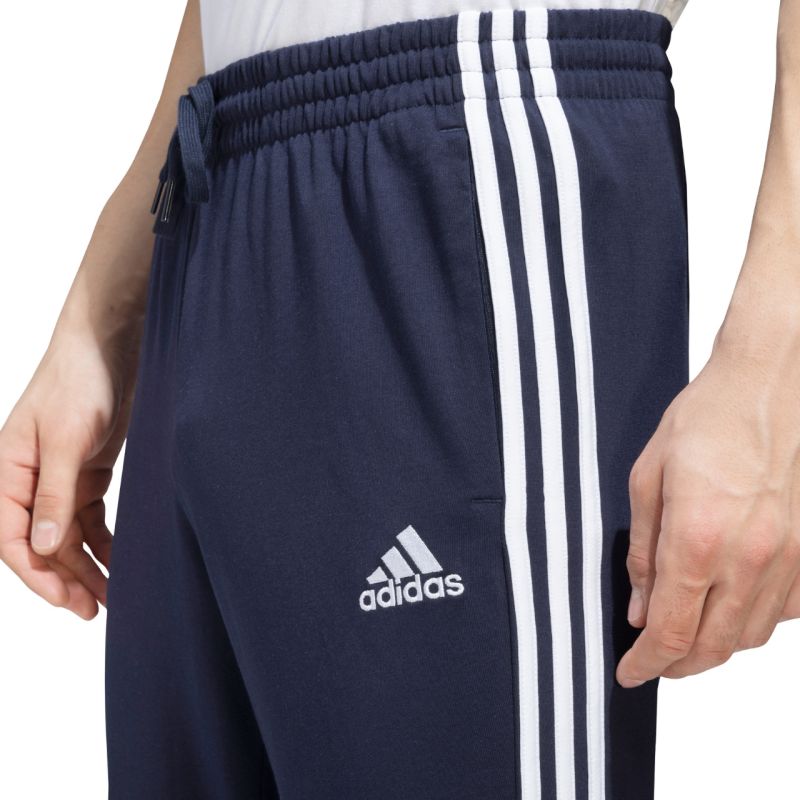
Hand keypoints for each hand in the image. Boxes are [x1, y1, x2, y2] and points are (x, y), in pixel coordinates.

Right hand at [0, 328, 136, 618]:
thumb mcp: (67, 442)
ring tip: (110, 594)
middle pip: (41, 543)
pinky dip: (103, 540)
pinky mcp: (86, 472)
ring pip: (66, 535)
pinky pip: (89, 517)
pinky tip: (119, 559)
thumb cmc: (78, 382)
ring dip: (86, 564)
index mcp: (6, 473)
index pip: (13, 538)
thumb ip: (55, 496)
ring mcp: (58, 477)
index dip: (37, 575)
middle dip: (65, 578)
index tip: (66, 601)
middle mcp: (27, 480)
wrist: (109, 347)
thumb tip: (44, 549)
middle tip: (93, 608)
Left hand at [617, 326, 799, 686]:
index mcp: (698, 538)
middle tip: (652, 662)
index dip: (646, 663)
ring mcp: (789, 557)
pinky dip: (752, 624)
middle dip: (677, 665)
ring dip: (715, 649)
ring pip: (752, 637)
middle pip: (713, 646)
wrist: (770, 385)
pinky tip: (729, 608)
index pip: (670, 630)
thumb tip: (638, 608)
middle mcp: (750, 557)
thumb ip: (643, 552)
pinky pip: (783, 612)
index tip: (629, 674)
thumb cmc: (705, 421)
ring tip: (685, 638)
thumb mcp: (648, 479)